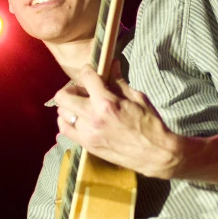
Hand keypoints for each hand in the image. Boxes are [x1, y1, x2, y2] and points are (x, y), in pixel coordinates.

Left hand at [55, 60, 180, 177]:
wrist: (155, 153)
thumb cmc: (150, 124)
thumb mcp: (137, 98)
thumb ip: (119, 82)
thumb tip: (113, 64)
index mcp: (107, 102)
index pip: (86, 77)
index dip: (88, 70)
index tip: (91, 72)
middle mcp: (93, 117)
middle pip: (63, 96)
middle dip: (71, 88)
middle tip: (82, 91)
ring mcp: (88, 133)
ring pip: (62, 113)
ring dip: (69, 106)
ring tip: (80, 106)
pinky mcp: (87, 145)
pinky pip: (64, 130)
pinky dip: (67, 122)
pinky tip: (77, 120)